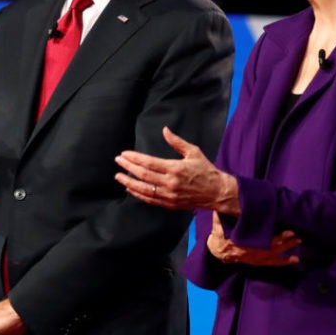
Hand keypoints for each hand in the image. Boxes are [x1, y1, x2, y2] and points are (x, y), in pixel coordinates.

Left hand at [115, 127, 239, 214]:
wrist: (217, 192)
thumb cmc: (205, 170)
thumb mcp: (193, 152)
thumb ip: (177, 142)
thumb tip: (165, 130)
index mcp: (175, 168)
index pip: (149, 162)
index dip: (134, 158)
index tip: (124, 154)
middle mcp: (170, 182)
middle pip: (143, 175)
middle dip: (128, 167)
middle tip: (118, 161)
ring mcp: (169, 195)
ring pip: (143, 189)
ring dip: (129, 182)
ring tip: (118, 176)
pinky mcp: (170, 204)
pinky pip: (150, 199)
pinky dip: (138, 194)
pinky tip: (130, 188)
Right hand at [206, 212, 298, 266]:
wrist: (216, 251)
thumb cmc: (220, 234)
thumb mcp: (219, 221)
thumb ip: (223, 212)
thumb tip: (228, 201)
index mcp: (242, 240)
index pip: (261, 238)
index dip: (275, 236)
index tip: (286, 230)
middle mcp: (250, 251)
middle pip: (270, 246)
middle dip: (284, 240)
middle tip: (295, 233)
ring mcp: (254, 258)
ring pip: (274, 254)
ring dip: (286, 248)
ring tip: (298, 241)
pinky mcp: (257, 262)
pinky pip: (273, 263)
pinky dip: (284, 261)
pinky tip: (295, 260)